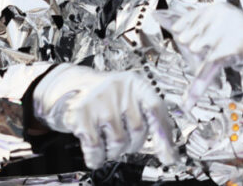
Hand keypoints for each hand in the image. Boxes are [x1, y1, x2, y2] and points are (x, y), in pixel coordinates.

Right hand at [32, 65, 178, 168]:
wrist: (72, 87)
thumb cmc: (108, 98)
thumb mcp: (130, 97)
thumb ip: (150, 118)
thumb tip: (170, 152)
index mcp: (136, 84)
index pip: (156, 108)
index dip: (164, 135)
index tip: (169, 157)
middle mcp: (119, 89)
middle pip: (138, 129)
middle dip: (133, 144)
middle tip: (124, 142)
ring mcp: (99, 101)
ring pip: (118, 141)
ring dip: (114, 152)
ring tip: (109, 145)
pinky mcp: (81, 114)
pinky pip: (96, 147)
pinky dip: (97, 158)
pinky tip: (96, 156)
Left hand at [160, 3, 242, 105]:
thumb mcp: (219, 31)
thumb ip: (191, 25)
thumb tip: (158, 15)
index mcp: (215, 8)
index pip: (183, 25)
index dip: (186, 43)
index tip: (196, 53)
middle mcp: (221, 14)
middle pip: (188, 41)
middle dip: (194, 58)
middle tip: (214, 63)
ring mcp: (229, 30)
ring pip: (196, 54)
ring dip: (202, 71)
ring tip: (221, 72)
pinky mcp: (236, 47)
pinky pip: (208, 69)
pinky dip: (198, 87)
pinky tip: (189, 102)